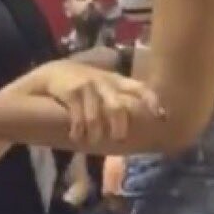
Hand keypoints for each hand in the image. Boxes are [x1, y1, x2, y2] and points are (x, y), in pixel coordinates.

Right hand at [25, 61, 161, 145]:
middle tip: (119, 140)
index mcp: (117, 81)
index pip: (140, 88)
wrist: (53, 72)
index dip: (151, 101)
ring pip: (95, 117)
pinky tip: (76, 136)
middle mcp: (105, 83)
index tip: (161, 117)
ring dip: (94, 133)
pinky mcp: (71, 93)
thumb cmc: (85, 84)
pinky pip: (77, 117)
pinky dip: (78, 131)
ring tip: (92, 141)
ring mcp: (87, 87)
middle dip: (119, 127)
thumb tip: (142, 122)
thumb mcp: (105, 84)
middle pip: (117, 108)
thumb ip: (120, 97)